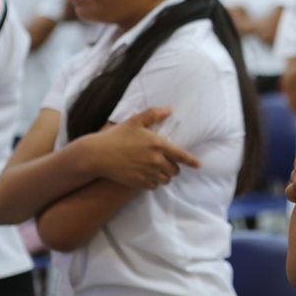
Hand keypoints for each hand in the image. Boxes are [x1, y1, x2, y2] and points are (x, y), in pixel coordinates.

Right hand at [81, 107, 199, 189]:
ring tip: (157, 170)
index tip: (198, 165)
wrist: (97, 155)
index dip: (192, 161)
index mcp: (158, 144)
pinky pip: (154, 186)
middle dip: (173, 167)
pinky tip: (147, 176)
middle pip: (175, 170)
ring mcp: (148, 173)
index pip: (182, 156)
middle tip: (166, 163)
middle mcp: (156, 160)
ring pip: (166, 179)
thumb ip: (154, 115)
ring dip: (164, 176)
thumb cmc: (116, 136)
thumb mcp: (135, 122)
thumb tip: (169, 109)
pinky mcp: (139, 183)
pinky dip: (153, 182)